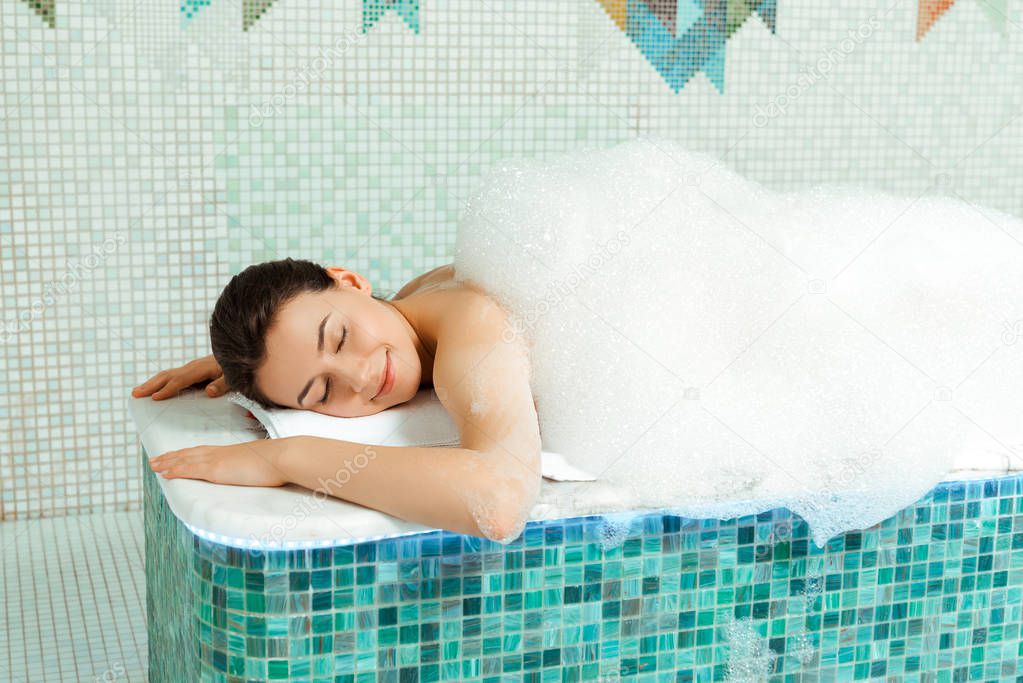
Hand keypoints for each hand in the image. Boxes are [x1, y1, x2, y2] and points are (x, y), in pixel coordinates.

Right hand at [132, 354, 228, 399]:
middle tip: (135, 394)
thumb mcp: (233, 378)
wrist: (236, 356)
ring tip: (136, 392)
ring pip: (166, 375)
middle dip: (151, 385)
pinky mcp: (189, 371)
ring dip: (150, 383)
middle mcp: (192, 367)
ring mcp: (189, 368)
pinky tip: (152, 390)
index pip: (181, 380)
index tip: (155, 398)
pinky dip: (158, 382)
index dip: (168, 389)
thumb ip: (222, 385)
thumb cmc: (235, 369)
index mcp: (201, 368)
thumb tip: (209, 392)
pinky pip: (171, 377)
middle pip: (167, 376)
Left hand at [148, 436, 302, 486]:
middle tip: (155, 460)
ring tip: (154, 466)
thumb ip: (255, 466)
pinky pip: (191, 470)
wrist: (284, 456)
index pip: (203, 451)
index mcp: (230, 452)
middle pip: (190, 453)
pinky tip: (165, 473)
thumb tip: (259, 471)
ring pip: (186, 460)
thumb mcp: (264, 462)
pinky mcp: (217, 470)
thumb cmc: (279, 460)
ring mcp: (218, 461)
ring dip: (168, 463)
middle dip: (171, 456)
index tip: (176, 455)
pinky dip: (176, 471)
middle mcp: (220, 453)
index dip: (187, 453)